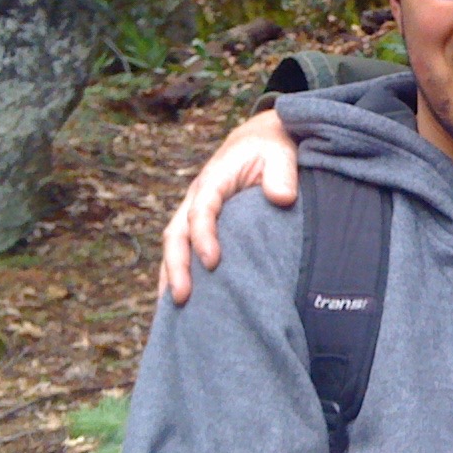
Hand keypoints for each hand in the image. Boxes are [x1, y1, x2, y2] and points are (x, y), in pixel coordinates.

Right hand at [160, 109, 298, 304]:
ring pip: (174, 246)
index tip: (212, 262)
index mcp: (214, 180)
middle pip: (177, 234)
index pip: (202, 210)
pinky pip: (184, 250)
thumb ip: (282, 174)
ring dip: (170, 276)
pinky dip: (178, 274)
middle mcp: (197, 198)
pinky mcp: (201, 225)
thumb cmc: (272, 149)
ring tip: (173, 312)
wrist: (261, 141)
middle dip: (177, 266)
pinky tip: (180, 303)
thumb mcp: (281, 153)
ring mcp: (195, 212)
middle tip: (182, 297)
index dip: (204, 236)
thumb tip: (282, 198)